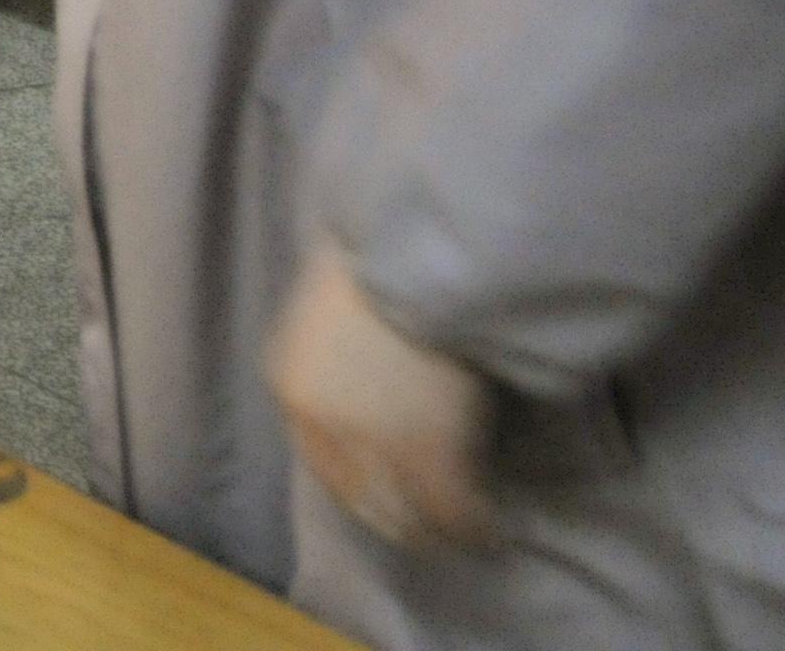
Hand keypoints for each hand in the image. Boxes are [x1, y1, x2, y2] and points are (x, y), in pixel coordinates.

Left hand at [269, 245, 496, 550]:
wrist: (415, 249)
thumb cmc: (378, 260)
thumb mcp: (333, 309)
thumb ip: (338, 360)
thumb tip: (370, 394)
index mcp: (290, 383)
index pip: (320, 463)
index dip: (362, 490)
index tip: (392, 502)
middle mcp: (321, 422)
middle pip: (359, 497)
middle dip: (398, 520)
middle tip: (432, 533)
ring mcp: (374, 442)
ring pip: (407, 514)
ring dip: (438, 531)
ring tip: (468, 535)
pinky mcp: (427, 451)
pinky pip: (452, 509)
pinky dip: (475, 525)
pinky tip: (493, 531)